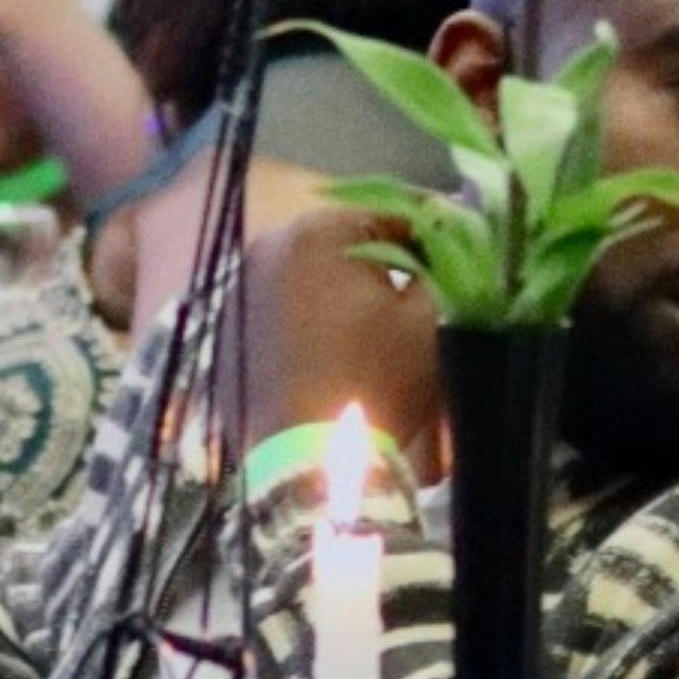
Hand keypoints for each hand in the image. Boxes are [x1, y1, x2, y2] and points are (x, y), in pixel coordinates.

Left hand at [247, 188, 445, 468]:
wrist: (311, 466)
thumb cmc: (375, 382)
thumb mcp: (429, 321)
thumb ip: (442, 267)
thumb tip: (449, 243)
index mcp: (318, 232)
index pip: (388, 212)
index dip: (428, 236)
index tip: (453, 259)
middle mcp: (266, 248)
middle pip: (340, 245)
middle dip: (377, 266)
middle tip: (412, 298)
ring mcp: (236, 293)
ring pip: (305, 279)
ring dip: (337, 294)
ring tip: (369, 331)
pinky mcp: (224, 337)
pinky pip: (275, 315)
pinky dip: (302, 326)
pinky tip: (328, 356)